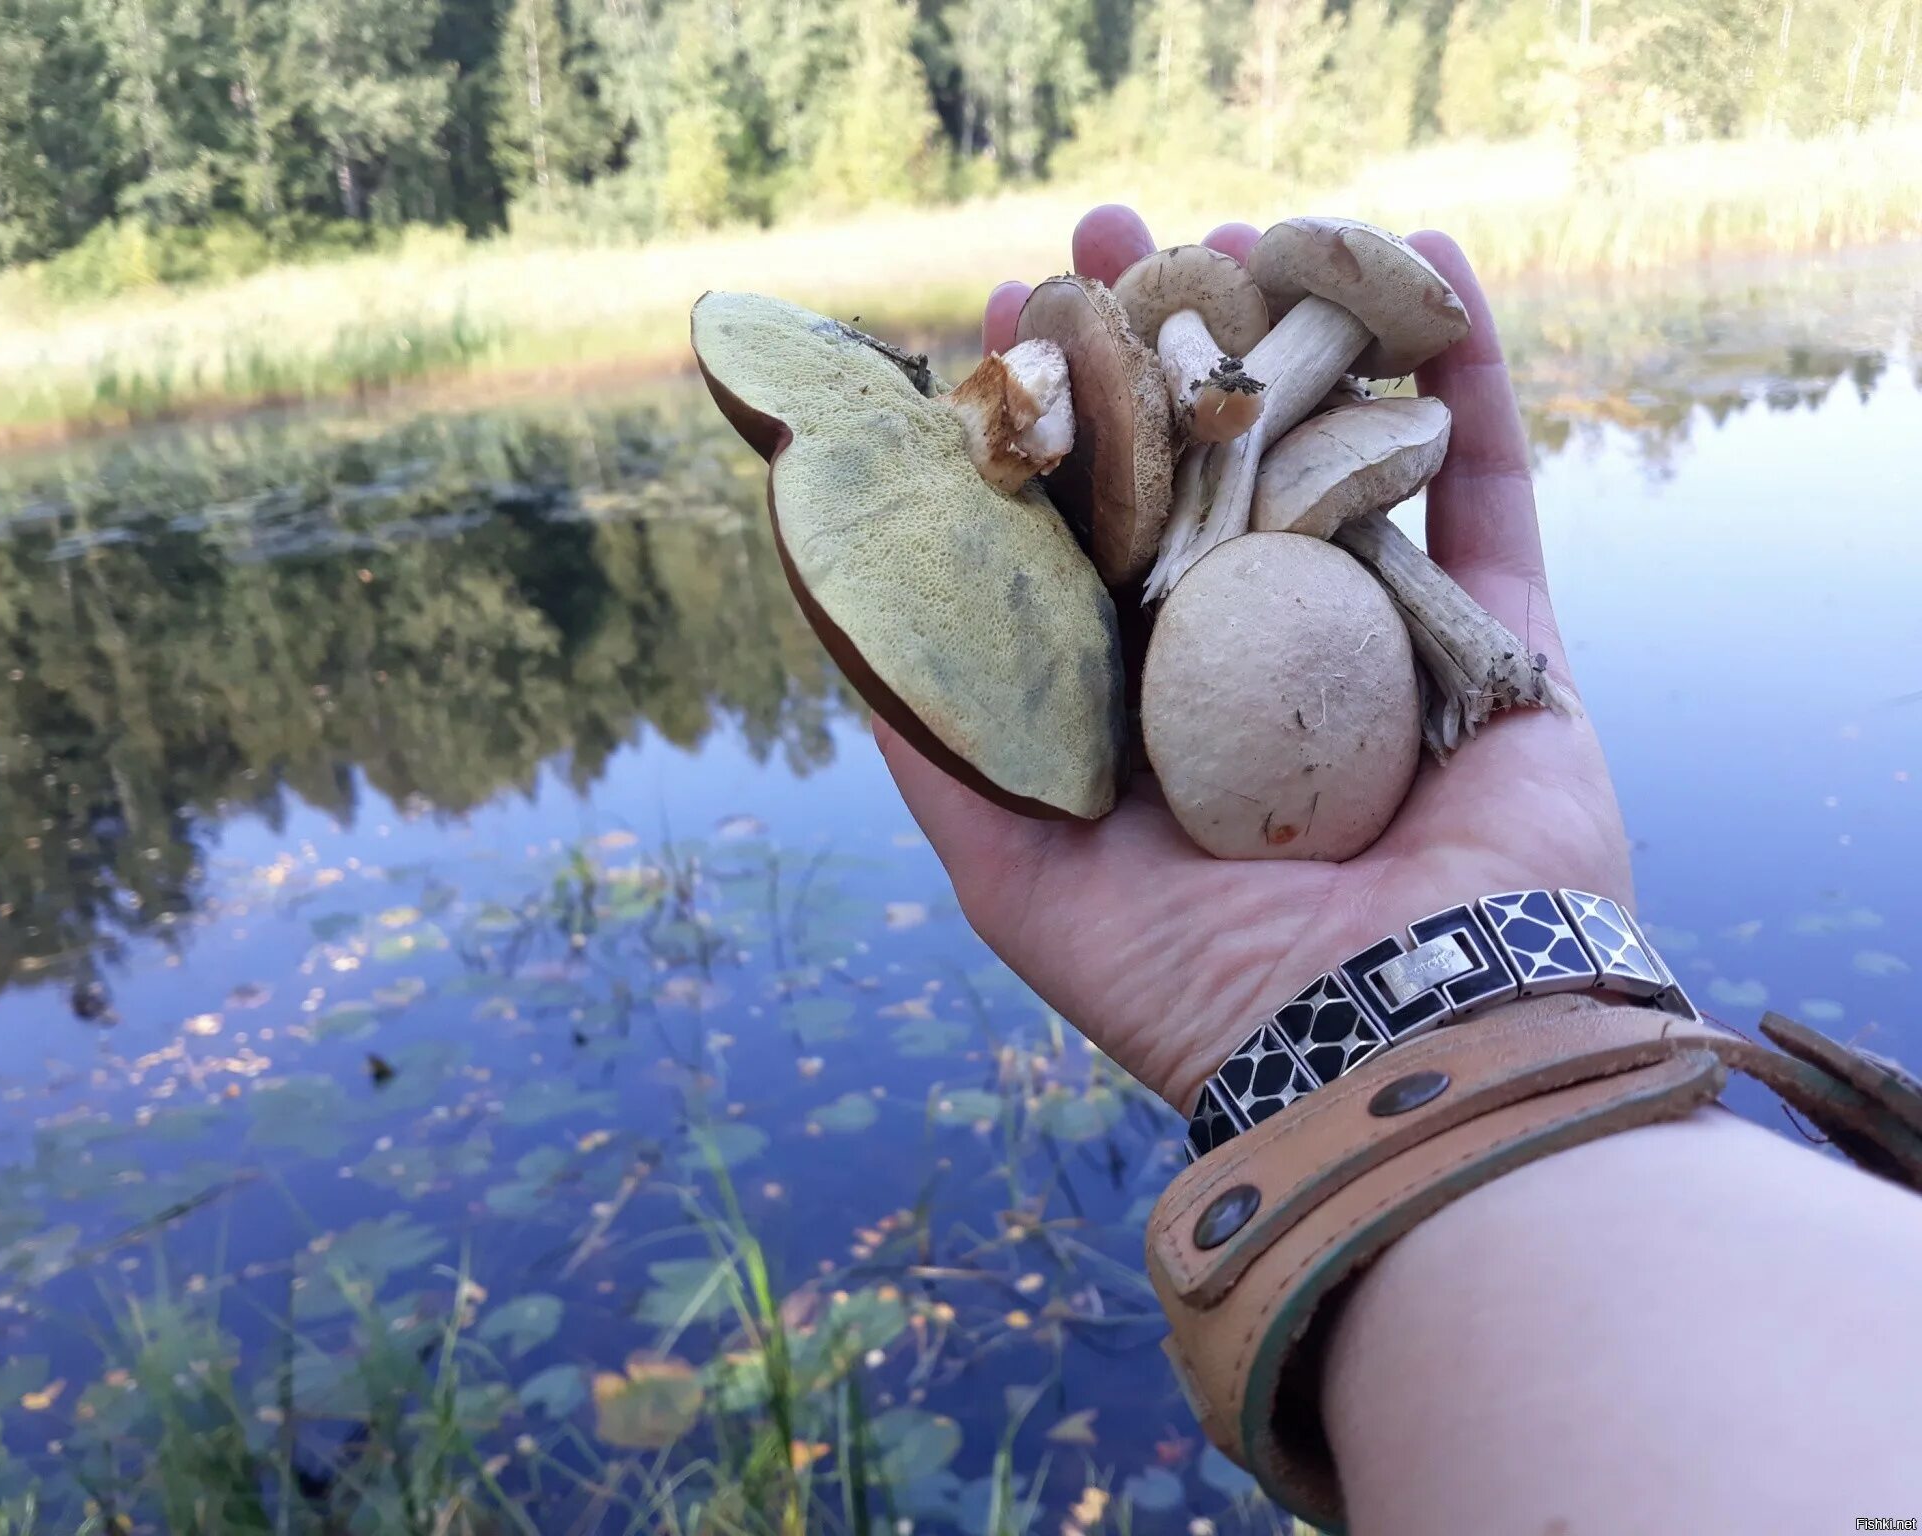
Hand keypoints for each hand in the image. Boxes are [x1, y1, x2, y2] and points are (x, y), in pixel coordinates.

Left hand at [876, 204, 1633, 1111]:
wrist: (1394, 1054)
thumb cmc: (1189, 979)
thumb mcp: (1014, 867)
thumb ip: (940, 739)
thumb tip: (844, 608)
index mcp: (1156, 698)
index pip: (1092, 523)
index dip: (1050, 418)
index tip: (1003, 315)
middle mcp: (1264, 659)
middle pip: (1206, 463)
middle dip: (1160, 343)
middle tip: (1116, 234)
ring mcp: (1388, 642)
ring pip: (1337, 446)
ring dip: (1295, 327)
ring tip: (1242, 220)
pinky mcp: (1508, 642)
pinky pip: (1493, 482)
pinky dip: (1472, 372)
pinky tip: (1435, 256)